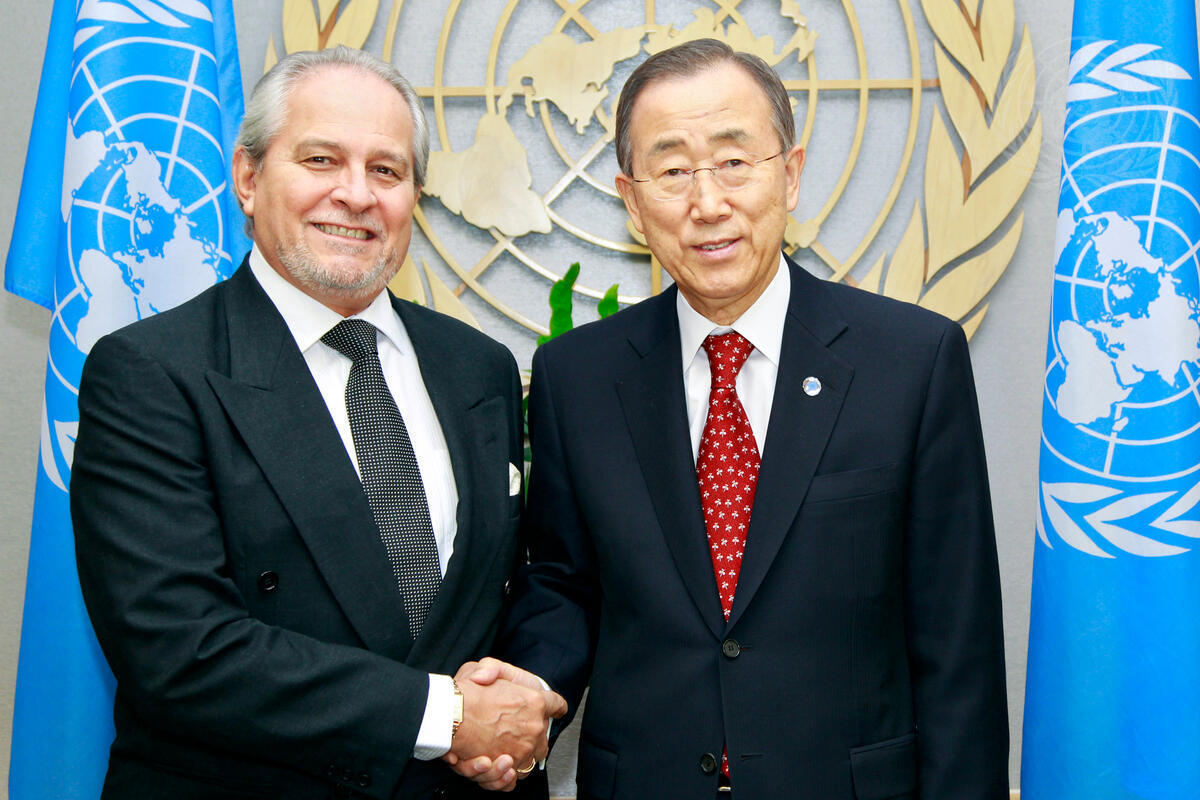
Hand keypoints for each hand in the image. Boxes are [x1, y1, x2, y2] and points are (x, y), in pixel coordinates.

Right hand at [441, 660, 564, 790]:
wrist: (446, 713)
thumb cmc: (465, 691)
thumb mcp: (484, 667)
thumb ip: (494, 669)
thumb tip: (496, 679)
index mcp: (534, 701)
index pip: (556, 704)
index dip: (554, 706)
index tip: (553, 709)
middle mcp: (533, 728)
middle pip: (544, 736)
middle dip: (533, 736)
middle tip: (515, 732)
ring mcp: (522, 749)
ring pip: (530, 760)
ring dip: (518, 757)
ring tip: (503, 754)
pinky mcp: (506, 767)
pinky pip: (513, 777)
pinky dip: (505, 776)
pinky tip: (499, 768)